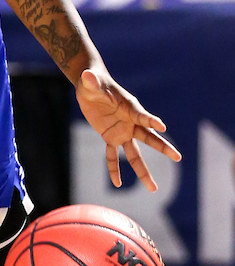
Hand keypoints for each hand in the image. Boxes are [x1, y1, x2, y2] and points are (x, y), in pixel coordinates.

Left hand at [76, 66, 180, 191]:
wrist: (90, 86)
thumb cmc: (93, 81)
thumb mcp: (90, 81)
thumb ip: (91, 81)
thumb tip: (88, 76)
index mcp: (130, 106)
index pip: (142, 115)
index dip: (150, 120)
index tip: (162, 127)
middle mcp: (130, 121)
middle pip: (148, 137)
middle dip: (163, 147)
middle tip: (178, 157)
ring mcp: (122, 131)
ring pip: (135, 154)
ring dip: (143, 170)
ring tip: (153, 189)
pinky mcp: (110, 137)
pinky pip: (113, 156)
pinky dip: (114, 169)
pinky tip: (117, 184)